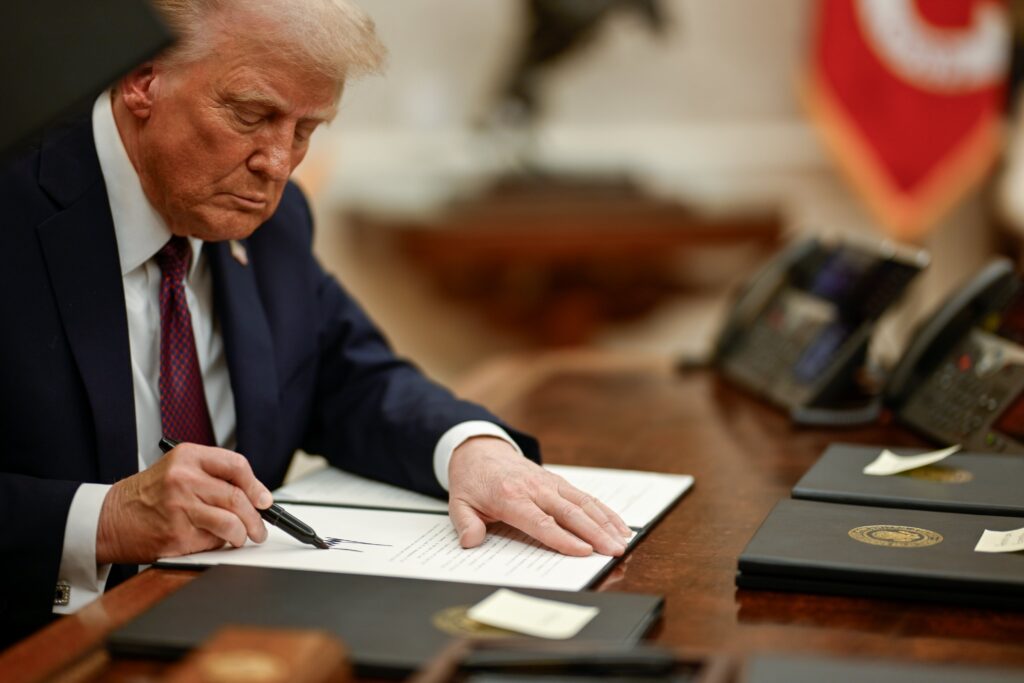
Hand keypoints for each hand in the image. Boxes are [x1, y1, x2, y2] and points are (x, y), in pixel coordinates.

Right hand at [96, 443, 272, 563]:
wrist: (108, 518)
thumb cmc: (148, 495)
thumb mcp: (178, 469)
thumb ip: (213, 475)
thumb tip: (255, 495)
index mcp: (187, 457)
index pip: (236, 465)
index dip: (256, 485)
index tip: (264, 500)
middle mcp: (183, 479)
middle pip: (237, 498)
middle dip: (256, 518)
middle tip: (260, 528)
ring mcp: (179, 508)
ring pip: (230, 523)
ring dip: (241, 535)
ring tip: (240, 537)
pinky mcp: (176, 536)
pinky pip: (212, 542)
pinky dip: (217, 544)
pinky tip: (209, 541)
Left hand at [447, 437, 632, 555]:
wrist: (480, 450)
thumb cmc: (472, 481)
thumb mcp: (459, 503)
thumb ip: (465, 524)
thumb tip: (471, 542)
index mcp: (510, 497)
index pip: (541, 522)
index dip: (563, 538)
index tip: (583, 552)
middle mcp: (535, 489)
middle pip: (570, 513)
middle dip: (595, 534)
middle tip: (614, 552)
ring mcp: (550, 483)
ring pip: (583, 503)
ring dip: (605, 523)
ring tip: (623, 541)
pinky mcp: (559, 482)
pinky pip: (585, 497)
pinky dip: (604, 511)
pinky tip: (619, 525)